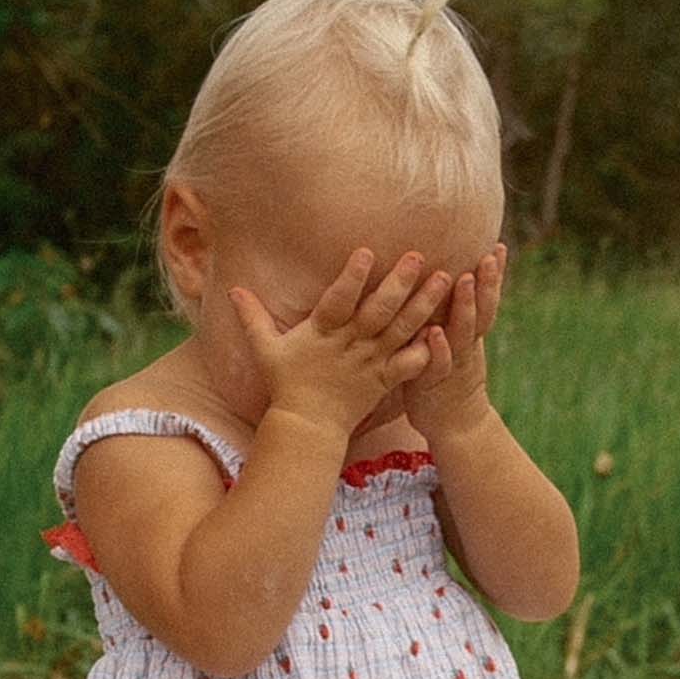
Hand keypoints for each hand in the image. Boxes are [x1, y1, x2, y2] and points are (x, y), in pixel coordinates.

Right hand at [228, 246, 451, 445]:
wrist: (308, 427)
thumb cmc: (286, 384)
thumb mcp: (266, 349)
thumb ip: (253, 317)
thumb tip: (232, 288)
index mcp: (322, 333)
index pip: (338, 300)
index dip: (352, 277)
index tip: (366, 252)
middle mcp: (350, 345)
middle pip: (378, 311)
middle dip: (399, 283)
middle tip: (418, 256)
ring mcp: (371, 362)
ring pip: (401, 330)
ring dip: (423, 305)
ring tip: (444, 279)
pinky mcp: (386, 380)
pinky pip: (410, 364)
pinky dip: (428, 349)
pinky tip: (447, 328)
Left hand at [411, 243, 506, 441]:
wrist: (456, 429)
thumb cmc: (448, 380)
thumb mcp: (456, 345)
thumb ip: (454, 316)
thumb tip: (448, 281)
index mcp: (471, 335)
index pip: (487, 300)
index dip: (494, 276)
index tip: (499, 246)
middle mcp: (467, 346)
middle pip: (482, 311)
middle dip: (487, 284)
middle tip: (489, 255)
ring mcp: (453, 365)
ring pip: (463, 333)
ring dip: (465, 307)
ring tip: (464, 280)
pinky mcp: (434, 384)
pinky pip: (438, 364)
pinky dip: (439, 348)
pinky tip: (436, 332)